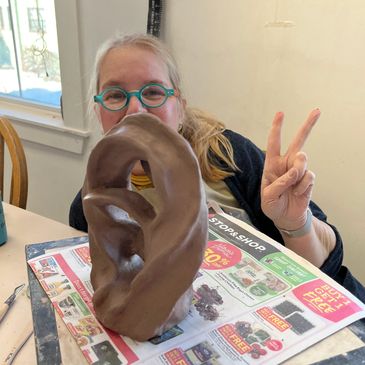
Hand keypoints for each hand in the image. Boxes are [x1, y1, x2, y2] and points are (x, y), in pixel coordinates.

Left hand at [261, 109, 319, 230]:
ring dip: (296, 173)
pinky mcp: (308, 180)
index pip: (274, 143)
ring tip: (291, 187)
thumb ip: (279, 183)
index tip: (280, 114)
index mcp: (272, 165)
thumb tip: (294, 171)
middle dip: (307, 126)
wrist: (285, 217)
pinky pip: (309, 176)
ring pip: (302, 160)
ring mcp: (298, 171)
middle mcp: (286, 164)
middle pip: (298, 141)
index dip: (277, 128)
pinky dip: (302, 186)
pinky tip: (297, 193)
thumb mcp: (268, 197)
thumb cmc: (272, 205)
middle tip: (316, 111)